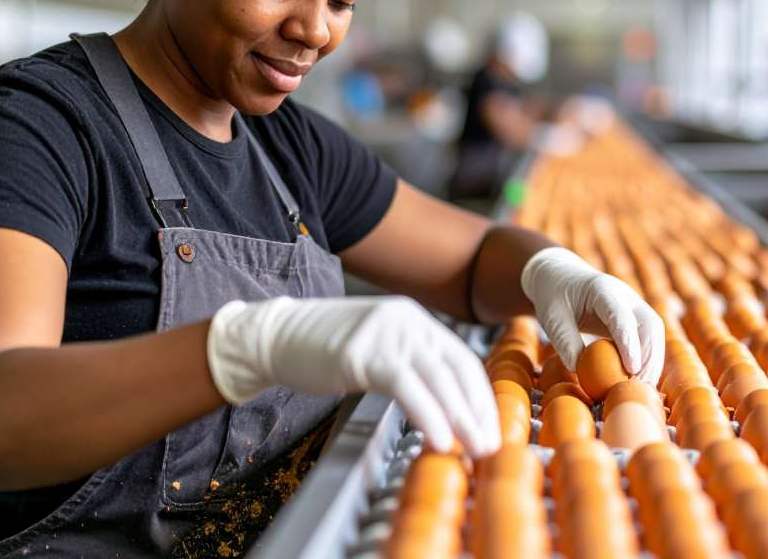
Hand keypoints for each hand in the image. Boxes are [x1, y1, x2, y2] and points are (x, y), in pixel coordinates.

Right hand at [207, 296, 499, 456]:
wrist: (275, 335)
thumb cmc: (322, 348)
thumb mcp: (376, 348)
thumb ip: (409, 366)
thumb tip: (443, 407)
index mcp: (414, 320)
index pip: (461, 358)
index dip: (480, 396)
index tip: (491, 427)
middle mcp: (406, 321)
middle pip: (456, 368)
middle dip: (478, 411)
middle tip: (491, 445)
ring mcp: (384, 334)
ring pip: (437, 377)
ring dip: (460, 417)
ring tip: (472, 447)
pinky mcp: (361, 353)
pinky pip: (406, 386)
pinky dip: (428, 414)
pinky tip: (438, 438)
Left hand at [520, 247, 665, 385]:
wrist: (564, 278)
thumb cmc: (555, 298)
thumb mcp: (552, 316)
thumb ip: (563, 340)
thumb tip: (578, 369)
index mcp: (603, 289)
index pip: (621, 316)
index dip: (629, 341)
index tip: (632, 368)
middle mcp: (626, 296)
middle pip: (649, 325)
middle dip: (649, 357)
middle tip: (639, 386)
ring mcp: (635, 307)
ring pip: (655, 334)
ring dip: (653, 362)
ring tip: (641, 389)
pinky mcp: (636, 319)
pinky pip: (650, 340)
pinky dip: (649, 361)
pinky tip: (640, 381)